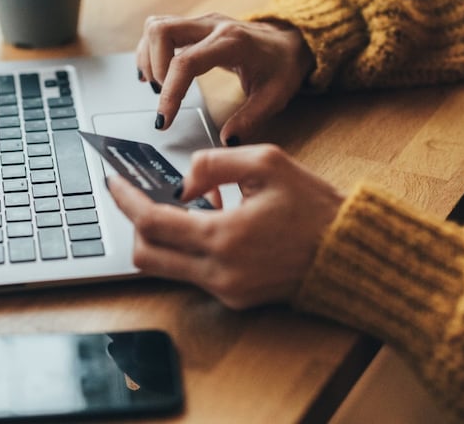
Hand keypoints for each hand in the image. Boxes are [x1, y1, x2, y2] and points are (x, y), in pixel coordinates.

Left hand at [106, 144, 343, 309]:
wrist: (350, 253)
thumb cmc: (314, 207)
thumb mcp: (267, 163)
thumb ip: (214, 163)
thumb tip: (182, 182)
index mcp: (224, 237)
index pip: (152, 222)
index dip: (126, 200)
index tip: (113, 182)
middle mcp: (219, 272)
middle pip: (146, 255)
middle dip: (135, 223)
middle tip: (139, 196)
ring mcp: (226, 291)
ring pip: (166, 268)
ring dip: (164, 237)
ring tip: (186, 206)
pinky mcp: (236, 299)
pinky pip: (193, 274)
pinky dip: (189, 248)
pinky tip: (212, 223)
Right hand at [136, 13, 312, 144]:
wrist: (290, 41)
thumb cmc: (282, 66)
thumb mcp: (275, 97)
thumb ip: (250, 119)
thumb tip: (226, 140)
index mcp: (232, 42)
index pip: (186, 62)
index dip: (170, 92)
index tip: (164, 119)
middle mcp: (212, 25)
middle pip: (162, 31)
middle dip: (153, 67)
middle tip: (162, 95)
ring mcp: (202, 22)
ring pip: (157, 26)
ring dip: (148, 57)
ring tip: (158, 86)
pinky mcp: (195, 26)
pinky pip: (161, 29)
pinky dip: (151, 51)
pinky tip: (155, 73)